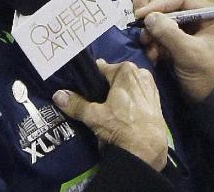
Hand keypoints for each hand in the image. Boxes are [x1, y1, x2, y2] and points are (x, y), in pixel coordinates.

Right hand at [53, 60, 168, 171]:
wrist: (147, 146)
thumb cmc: (121, 126)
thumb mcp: (94, 116)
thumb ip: (75, 104)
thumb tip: (57, 95)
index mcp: (126, 70)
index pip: (102, 68)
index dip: (91, 79)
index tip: (84, 89)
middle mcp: (140, 72)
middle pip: (116, 76)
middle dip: (106, 86)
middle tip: (95, 102)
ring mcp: (150, 84)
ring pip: (128, 85)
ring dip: (119, 93)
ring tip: (108, 109)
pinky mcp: (156, 98)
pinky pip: (138, 93)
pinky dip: (130, 99)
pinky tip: (123, 113)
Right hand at [136, 0, 213, 102]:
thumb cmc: (210, 74)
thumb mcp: (190, 53)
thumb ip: (169, 33)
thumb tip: (149, 18)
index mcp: (212, 14)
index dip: (160, 5)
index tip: (140, 14)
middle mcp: (203, 19)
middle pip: (172, 11)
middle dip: (156, 24)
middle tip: (143, 36)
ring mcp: (193, 33)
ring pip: (167, 26)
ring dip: (154, 36)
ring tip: (147, 49)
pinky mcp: (184, 46)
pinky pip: (166, 39)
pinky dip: (157, 46)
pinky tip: (153, 56)